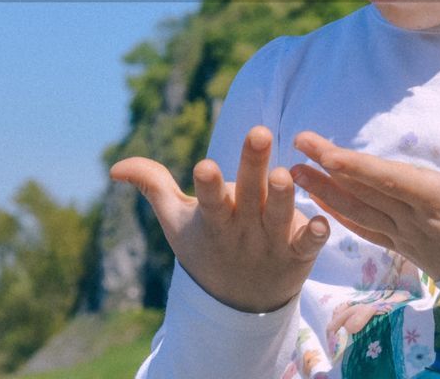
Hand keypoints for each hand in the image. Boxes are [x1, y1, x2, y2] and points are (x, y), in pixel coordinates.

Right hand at [109, 125, 330, 312]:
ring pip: (280, 216)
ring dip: (284, 197)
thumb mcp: (176, 220)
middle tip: (259, 133)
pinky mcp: (298, 254)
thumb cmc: (205, 247)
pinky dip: (317, 236)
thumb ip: (152, 184)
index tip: (204, 166)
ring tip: (285, 173)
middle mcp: (243, 228)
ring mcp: (272, 242)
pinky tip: (325, 222)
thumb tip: (115, 166)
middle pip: (249, 194)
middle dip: (253, 165)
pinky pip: (309, 245)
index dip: (207, 184)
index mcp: (213, 219)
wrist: (239, 306)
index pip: (209, 200)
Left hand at [290, 131, 439, 280]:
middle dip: (329, 168)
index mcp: (437, 203)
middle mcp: (414, 220)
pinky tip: (320, 204)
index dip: (358, 167)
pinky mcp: (404, 245)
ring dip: (325, 191)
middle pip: (365, 190)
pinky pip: (365, 229)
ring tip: (294, 172)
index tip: (327, 154)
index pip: (390, 180)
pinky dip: (340, 215)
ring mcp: (406, 235)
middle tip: (297, 144)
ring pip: (359, 210)